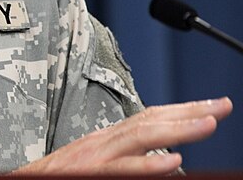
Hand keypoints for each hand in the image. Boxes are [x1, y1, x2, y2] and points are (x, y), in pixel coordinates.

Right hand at [18, 97, 232, 174]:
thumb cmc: (55, 178)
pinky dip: (147, 165)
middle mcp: (101, 142)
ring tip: (208, 124)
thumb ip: (123, 159)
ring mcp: (94, 157)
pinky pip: (120, 170)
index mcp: (105, 139)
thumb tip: (161, 160)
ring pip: (139, 137)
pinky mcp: (88, 174)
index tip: (211, 106)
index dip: (181, 110)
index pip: (148, 117)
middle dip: (189, 112)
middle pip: (149, 120)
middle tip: (223, 105)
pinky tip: (172, 162)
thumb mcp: (92, 164)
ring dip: (176, 130)